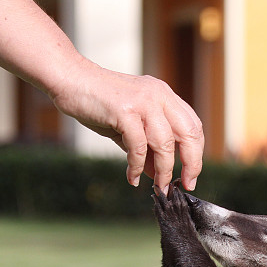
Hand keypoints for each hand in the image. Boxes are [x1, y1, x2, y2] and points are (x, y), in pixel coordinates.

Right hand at [50, 58, 203, 190]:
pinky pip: (138, 146)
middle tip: (185, 184)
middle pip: (189, 133)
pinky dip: (137, 166)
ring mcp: (143, 101)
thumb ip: (148, 147)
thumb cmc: (99, 102)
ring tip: (159, 187)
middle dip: (191, 164)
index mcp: (165, 95)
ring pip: (165, 143)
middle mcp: (159, 95)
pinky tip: (133, 177)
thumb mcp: (130, 125)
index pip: (193, 126)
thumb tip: (159, 175)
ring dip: (164, 170)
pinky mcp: (124, 110)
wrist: (70, 79)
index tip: (191, 175)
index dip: (197, 153)